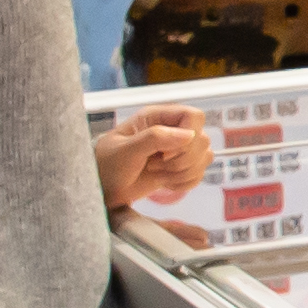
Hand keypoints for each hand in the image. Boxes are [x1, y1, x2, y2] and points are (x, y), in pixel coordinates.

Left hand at [95, 106, 211, 214]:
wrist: (103, 190)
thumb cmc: (106, 166)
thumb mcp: (125, 150)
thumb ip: (154, 138)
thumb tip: (187, 135)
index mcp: (157, 118)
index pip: (193, 117)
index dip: (188, 135)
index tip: (166, 153)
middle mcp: (171, 131)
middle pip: (203, 139)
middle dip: (182, 160)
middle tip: (155, 165)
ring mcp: (177, 151)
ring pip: (205, 158)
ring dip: (182, 172)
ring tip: (157, 174)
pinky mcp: (180, 169)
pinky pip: (199, 175)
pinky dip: (184, 183)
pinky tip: (164, 183)